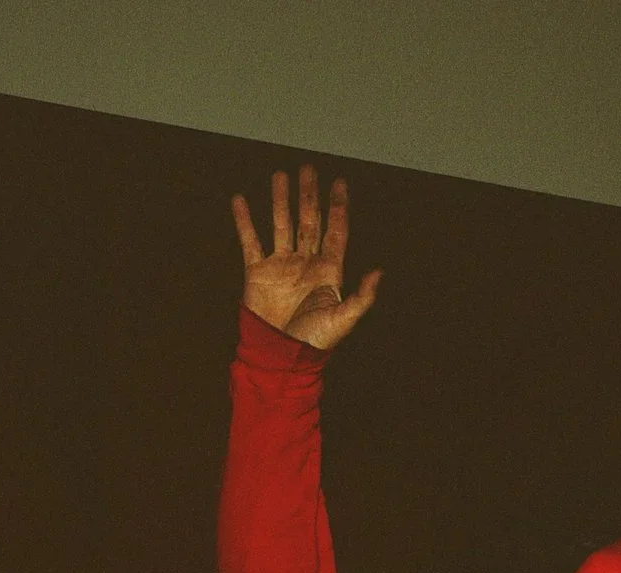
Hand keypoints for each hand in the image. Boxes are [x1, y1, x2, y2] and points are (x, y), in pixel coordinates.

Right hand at [231, 165, 382, 349]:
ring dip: (281, 200)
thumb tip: (379, 272)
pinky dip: (245, 221)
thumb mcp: (343, 320)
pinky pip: (250, 240)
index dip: (338, 207)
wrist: (279, 355)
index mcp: (328, 271)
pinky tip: (241, 200)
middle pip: (308, 220)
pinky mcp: (258, 272)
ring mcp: (282, 265)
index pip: (335, 231)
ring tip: (280, 175)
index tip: (339, 183)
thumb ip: (362, 296)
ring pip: (281, 224)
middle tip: (308, 169)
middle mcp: (306, 263)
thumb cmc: (314, 342)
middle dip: (309, 195)